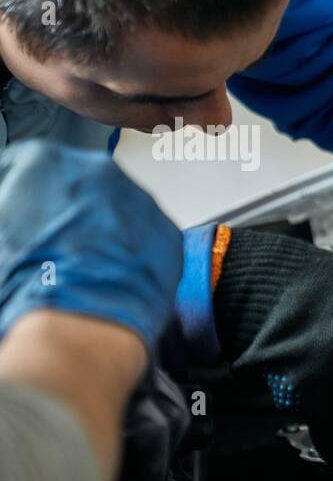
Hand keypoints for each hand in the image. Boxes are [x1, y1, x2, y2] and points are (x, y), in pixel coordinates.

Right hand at [0, 140, 181, 345]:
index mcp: (44, 160)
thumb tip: (20, 221)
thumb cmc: (32, 283)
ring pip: (117, 208)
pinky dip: (135, 251)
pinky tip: (115, 274)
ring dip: (103, 228)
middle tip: (54, 244)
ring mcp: (139, 198)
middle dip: (66, 210)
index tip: (18, 213)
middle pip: (78, 185)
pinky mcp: (168, 232)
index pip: (23, 167)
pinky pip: (148, 236)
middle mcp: (97, 169)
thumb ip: (12, 215)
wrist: (80, 319)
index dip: (19, 195)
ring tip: (86, 264)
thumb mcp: (2, 238)